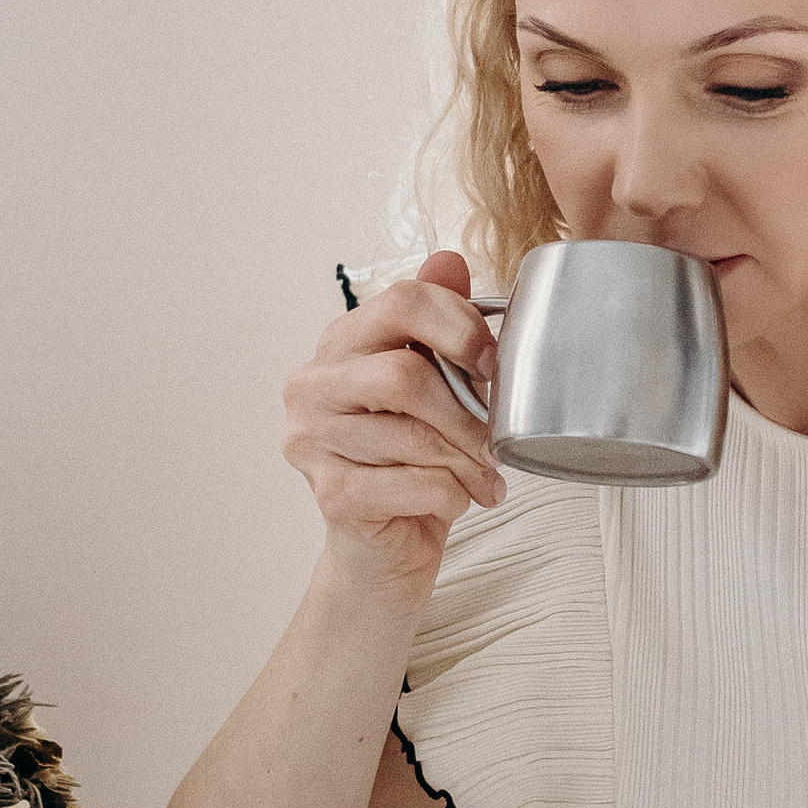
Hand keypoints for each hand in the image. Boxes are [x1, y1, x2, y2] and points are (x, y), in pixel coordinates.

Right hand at [282, 251, 505, 586]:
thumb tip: (448, 260)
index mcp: (340, 344)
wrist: (384, 547)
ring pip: (412, 436)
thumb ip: (438, 323)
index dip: (460, 327)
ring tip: (484, 476)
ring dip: (465, 461)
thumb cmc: (414, 459)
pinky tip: (458, 499)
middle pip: (403, 374)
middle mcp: (312, 385)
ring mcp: (311, 441)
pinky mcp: (328, 495)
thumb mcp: (434, 384)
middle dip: (465, 412)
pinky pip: (414, 483)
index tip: (493, 364)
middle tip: (496, 440)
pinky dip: (451, 494)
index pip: (401, 301)